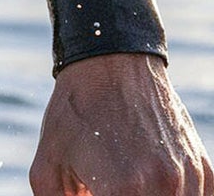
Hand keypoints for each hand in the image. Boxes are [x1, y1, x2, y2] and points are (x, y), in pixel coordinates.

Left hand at [32, 53, 211, 193]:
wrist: (111, 63)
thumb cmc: (76, 112)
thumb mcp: (49, 162)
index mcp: (124, 190)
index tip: (92, 192)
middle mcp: (165, 188)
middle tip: (104, 185)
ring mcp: (190, 180)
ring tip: (126, 181)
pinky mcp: (205, 172)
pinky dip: (171, 195)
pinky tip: (149, 182)